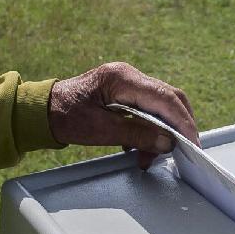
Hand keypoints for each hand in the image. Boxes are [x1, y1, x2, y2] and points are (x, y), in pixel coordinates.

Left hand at [48, 62, 198, 168]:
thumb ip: (137, 135)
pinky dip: (149, 131)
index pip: (165, 98)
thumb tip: (167, 143)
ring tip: (150, 157)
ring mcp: (127, 83)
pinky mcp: (125, 94)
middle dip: (178, 126)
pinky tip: (141, 150)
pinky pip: (147, 111)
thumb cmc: (65, 116)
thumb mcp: (101, 130)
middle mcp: (129, 76)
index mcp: (122, 78)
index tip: (192, 142)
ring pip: (159, 107)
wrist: (42, 111)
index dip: (183, 121)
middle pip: (168, 99)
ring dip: (161, 133)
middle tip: (185, 149)